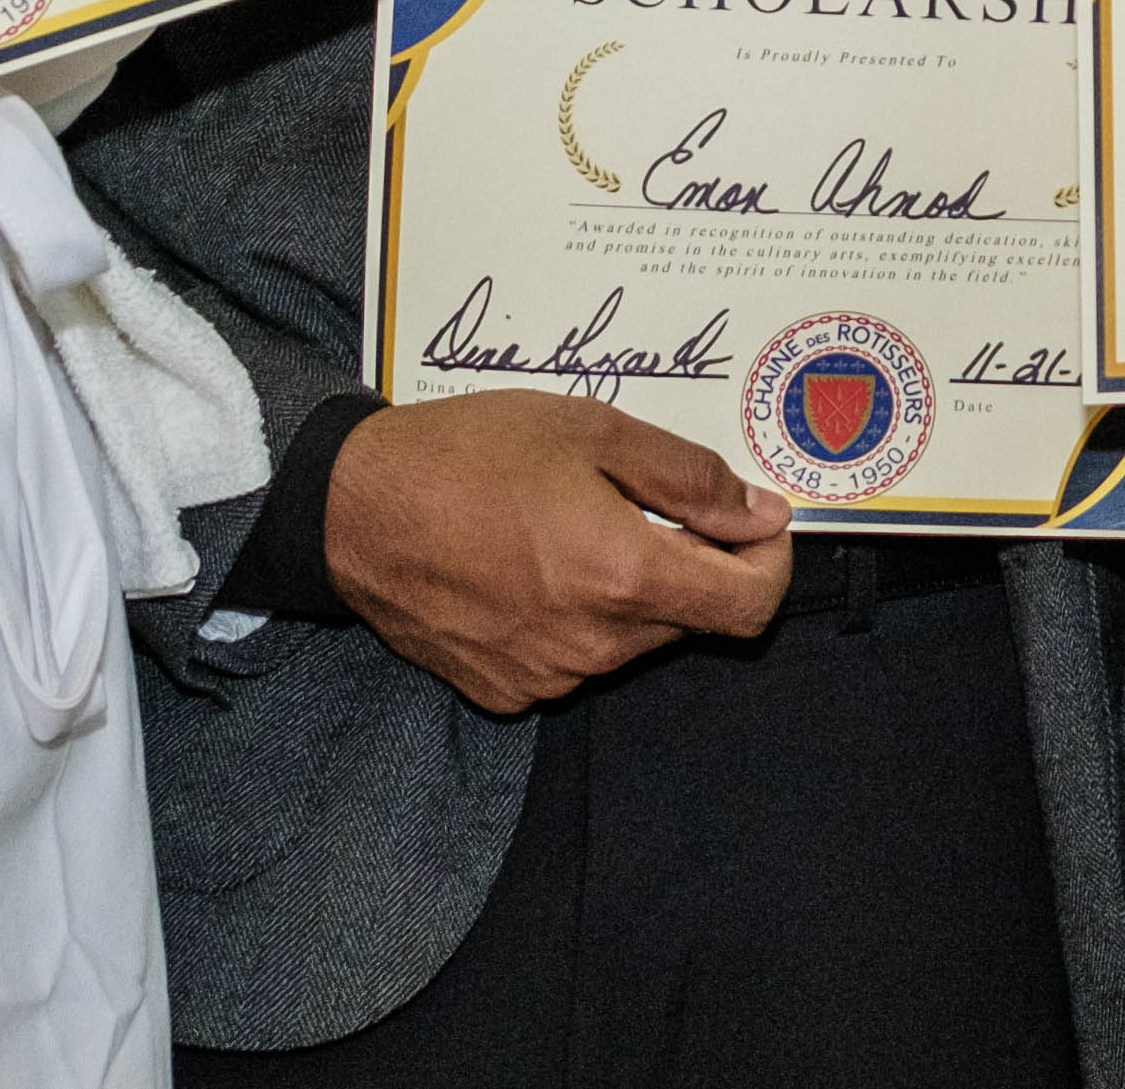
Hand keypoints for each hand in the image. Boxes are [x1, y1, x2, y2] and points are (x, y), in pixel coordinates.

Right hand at [320, 392, 791, 713]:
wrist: (354, 511)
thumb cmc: (470, 455)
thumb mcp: (592, 431)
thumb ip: (689, 477)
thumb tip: (762, 514)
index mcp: (625, 578)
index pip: (749, 609)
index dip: (771, 565)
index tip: (754, 523)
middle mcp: (594, 645)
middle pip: (690, 618)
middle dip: (693, 563)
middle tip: (646, 500)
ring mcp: (547, 678)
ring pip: (632, 639)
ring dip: (630, 589)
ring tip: (571, 523)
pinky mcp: (505, 692)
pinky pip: (573, 659)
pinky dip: (576, 617)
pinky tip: (531, 566)